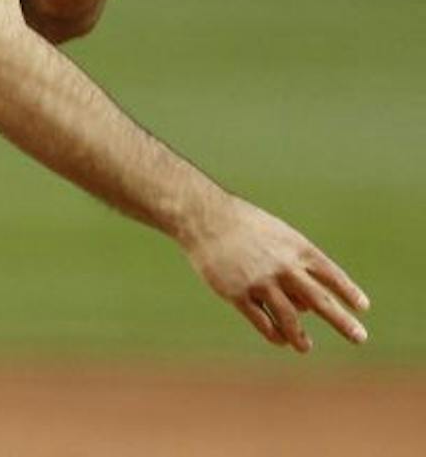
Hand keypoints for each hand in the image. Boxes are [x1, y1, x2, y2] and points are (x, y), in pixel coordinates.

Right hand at [176, 195, 369, 352]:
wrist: (204, 217)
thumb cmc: (244, 225)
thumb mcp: (278, 235)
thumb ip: (297, 268)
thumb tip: (307, 308)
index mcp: (296, 249)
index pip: (331, 274)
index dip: (348, 291)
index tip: (362, 307)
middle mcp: (283, 267)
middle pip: (319, 300)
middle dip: (342, 321)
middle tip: (359, 337)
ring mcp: (260, 281)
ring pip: (289, 318)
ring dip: (300, 337)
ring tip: (306, 348)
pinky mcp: (237, 293)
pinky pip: (261, 321)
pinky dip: (273, 334)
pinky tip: (279, 339)